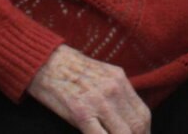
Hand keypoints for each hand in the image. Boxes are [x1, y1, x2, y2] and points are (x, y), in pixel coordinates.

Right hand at [27, 45, 149, 133]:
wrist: (43, 60)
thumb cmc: (69, 69)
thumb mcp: (100, 73)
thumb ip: (115, 91)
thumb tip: (125, 115)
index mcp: (119, 79)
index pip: (142, 114)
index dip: (144, 133)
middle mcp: (113, 89)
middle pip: (137, 126)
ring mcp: (98, 101)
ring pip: (123, 133)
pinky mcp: (81, 112)